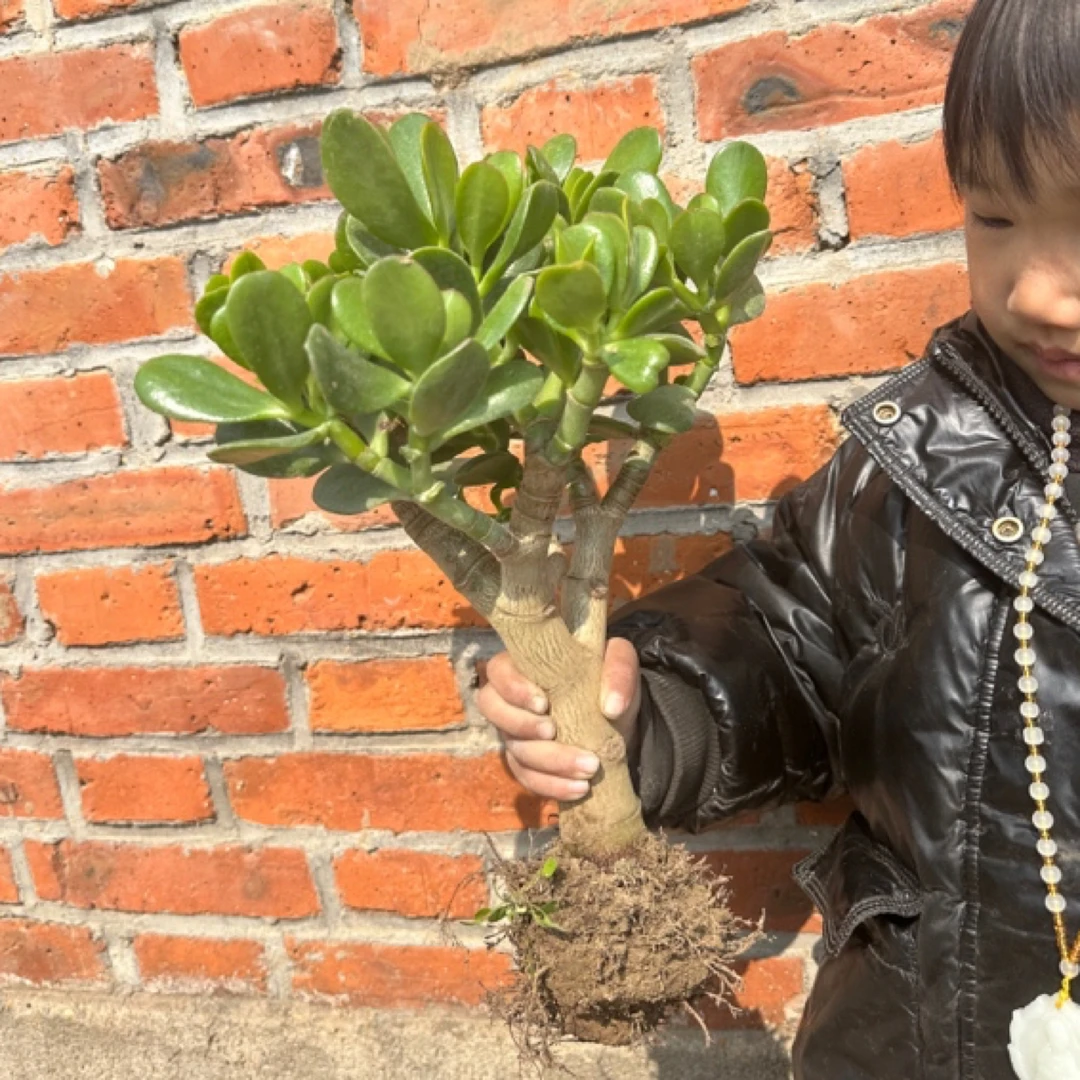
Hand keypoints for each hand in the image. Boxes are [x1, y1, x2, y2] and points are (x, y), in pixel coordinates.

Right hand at [477, 637, 640, 800]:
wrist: (618, 720)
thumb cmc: (607, 680)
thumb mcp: (619, 662)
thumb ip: (619, 671)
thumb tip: (612, 707)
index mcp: (524, 666)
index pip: (498, 671)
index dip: (513, 688)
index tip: (542, 703)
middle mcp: (512, 700)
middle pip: (494, 712)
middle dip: (523, 726)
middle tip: (553, 731)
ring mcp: (516, 734)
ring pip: (514, 751)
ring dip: (549, 763)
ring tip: (587, 767)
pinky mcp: (527, 763)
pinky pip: (528, 778)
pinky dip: (552, 786)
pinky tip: (580, 788)